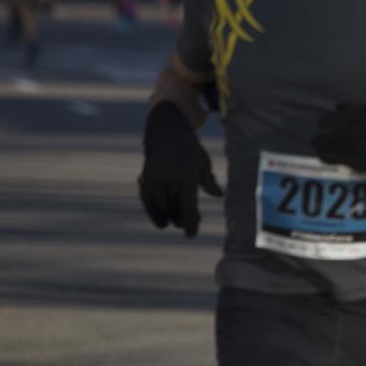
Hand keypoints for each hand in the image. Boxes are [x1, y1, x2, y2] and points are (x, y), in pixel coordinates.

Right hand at [139, 101, 222, 237]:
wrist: (166, 131)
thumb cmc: (189, 149)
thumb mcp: (202, 162)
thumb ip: (208, 180)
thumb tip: (219, 195)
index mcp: (188, 175)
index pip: (188, 205)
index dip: (190, 222)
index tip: (190, 235)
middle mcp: (171, 178)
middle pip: (174, 207)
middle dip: (178, 218)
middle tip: (183, 225)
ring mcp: (156, 177)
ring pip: (158, 205)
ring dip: (162, 216)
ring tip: (168, 224)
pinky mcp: (145, 176)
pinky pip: (147, 198)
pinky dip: (150, 208)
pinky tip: (156, 214)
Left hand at [312, 102, 365, 184]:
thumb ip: (356, 110)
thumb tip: (337, 105)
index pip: (352, 115)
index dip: (333, 119)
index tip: (319, 123)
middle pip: (347, 132)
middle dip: (328, 136)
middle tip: (314, 139)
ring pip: (345, 146)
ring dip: (328, 147)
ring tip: (317, 146)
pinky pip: (348, 159)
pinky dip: (333, 158)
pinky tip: (323, 156)